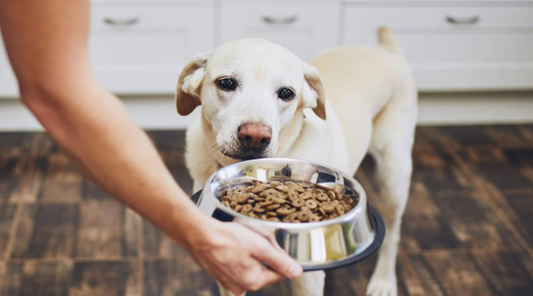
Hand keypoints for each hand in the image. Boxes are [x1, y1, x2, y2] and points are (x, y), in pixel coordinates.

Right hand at [185, 220, 302, 294]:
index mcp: (253, 281)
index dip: (277, 255)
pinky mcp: (220, 274)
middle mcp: (241, 286)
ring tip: (239, 240)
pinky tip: (231, 244)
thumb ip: (280, 261)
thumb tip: (297, 272)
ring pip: (250, 265)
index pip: (278, 272)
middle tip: (252, 238)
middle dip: (262, 253)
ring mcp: (229, 281)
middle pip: (264, 268)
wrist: (199, 235)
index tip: (267, 243)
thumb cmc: (228, 238)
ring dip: (249, 253)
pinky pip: (237, 264)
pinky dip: (237, 254)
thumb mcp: (260, 246)